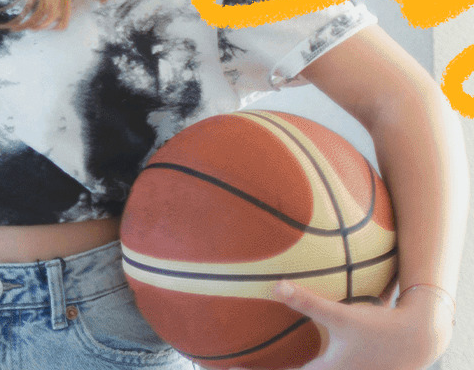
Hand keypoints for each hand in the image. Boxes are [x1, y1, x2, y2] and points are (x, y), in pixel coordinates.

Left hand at [250, 281, 451, 369]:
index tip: (228, 368)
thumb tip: (275, 285)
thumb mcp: (343, 316)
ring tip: (258, 360)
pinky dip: (299, 365)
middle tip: (232, 365)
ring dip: (284, 367)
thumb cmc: (381, 328)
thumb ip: (308, 302)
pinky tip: (290, 355)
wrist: (419, 339)